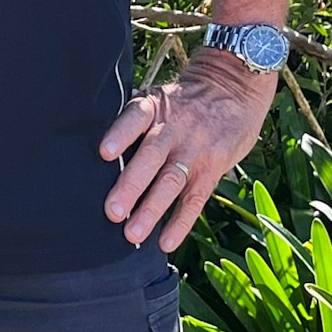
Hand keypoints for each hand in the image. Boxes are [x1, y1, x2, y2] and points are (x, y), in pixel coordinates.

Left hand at [100, 47, 278, 251]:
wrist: (233, 89)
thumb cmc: (184, 100)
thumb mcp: (160, 97)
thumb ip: (135, 121)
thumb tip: (98, 151)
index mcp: (155, 107)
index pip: (136, 119)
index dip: (120, 135)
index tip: (104, 153)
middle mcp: (173, 129)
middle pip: (151, 156)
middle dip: (131, 185)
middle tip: (112, 211)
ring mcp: (194, 150)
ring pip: (171, 181)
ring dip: (151, 209)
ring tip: (132, 234)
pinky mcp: (212, 169)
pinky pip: (195, 199)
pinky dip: (180, 223)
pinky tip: (165, 243)